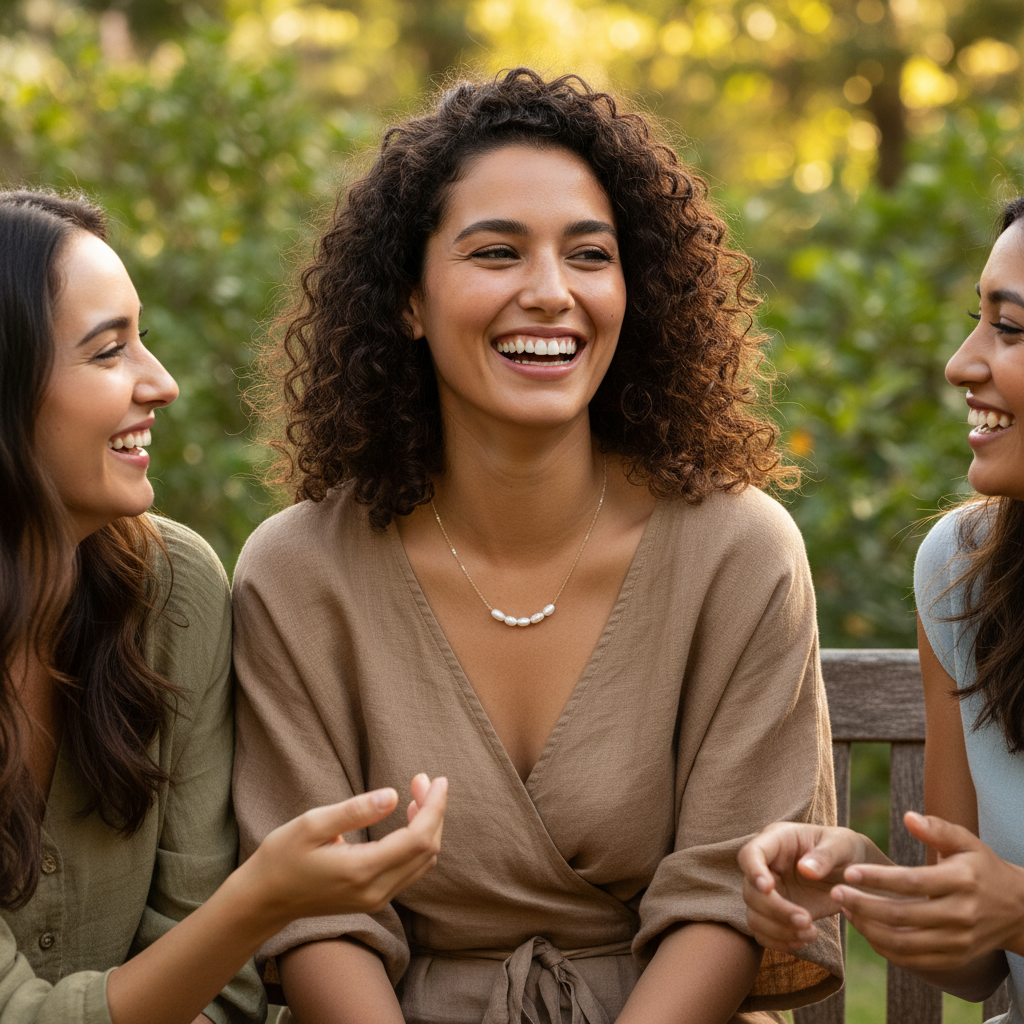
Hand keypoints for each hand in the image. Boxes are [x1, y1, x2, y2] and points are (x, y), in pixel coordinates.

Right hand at [243, 773, 447, 928]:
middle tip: (423, 780)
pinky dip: (418, 842)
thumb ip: (354, 811)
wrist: (263, 900)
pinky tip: (410, 818)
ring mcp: (376, 900)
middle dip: (433, 812)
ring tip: (419, 793)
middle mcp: (375, 891)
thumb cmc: (282, 857)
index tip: (437, 779)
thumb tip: (393, 795)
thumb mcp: (312, 824)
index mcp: (362, 871)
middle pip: (427, 850)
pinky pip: (411, 870)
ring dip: (428, 826)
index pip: (419, 839)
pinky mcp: (373, 899)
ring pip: (423, 862)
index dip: (434, 807)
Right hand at [739, 823, 873, 951]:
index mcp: (777, 841)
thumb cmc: (845, 850)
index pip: (750, 854)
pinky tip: (804, 940)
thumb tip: (806, 870)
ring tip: (811, 932)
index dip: (753, 871)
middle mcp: (767, 867)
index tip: (768, 888)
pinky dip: (780, 943)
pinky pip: (764, 934)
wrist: (855, 873)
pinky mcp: (778, 915)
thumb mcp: (842, 845)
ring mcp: (771, 893)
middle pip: (750, 892)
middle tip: (807, 920)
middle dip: (776, 910)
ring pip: (754, 916)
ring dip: (779, 930)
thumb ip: (826, 855)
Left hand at [831, 811, 1023, 971]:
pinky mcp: (954, 958)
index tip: (847, 872)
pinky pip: (913, 960)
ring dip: (869, 929)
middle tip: (835, 893)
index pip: (911, 882)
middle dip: (863, 906)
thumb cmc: (982, 867)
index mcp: (960, 881)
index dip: (877, 879)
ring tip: (845, 910)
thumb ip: (937, 828)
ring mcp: (958, 941)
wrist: (1019, 910)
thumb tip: (908, 816)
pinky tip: (866, 929)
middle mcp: (960, 915)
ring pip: (904, 943)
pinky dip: (885, 949)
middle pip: (902, 916)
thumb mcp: (967, 841)